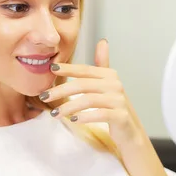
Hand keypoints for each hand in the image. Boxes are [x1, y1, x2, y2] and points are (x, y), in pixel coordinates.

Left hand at [40, 39, 175, 175]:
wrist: (130, 133)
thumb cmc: (114, 108)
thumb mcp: (108, 85)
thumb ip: (102, 65)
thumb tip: (102, 41)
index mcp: (110, 75)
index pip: (85, 69)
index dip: (68, 68)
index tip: (51, 69)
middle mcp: (116, 85)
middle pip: (83, 84)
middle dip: (61, 90)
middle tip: (44, 96)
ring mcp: (119, 101)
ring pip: (88, 100)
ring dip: (68, 106)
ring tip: (54, 114)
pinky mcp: (121, 116)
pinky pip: (99, 114)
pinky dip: (84, 117)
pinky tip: (73, 120)